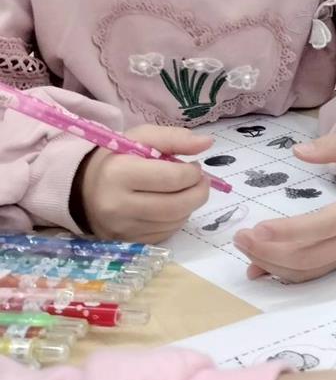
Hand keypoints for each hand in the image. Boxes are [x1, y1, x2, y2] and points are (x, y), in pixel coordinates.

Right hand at [74, 126, 211, 243]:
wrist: (85, 188)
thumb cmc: (119, 158)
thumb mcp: (142, 137)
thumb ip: (175, 138)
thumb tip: (207, 142)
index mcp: (118, 173)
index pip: (172, 178)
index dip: (193, 173)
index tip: (194, 166)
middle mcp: (117, 205)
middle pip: (176, 205)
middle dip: (199, 191)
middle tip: (201, 180)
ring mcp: (122, 228)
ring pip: (175, 221)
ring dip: (190, 205)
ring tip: (185, 190)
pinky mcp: (128, 241)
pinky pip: (166, 233)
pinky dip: (177, 219)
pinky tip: (171, 205)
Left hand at [233, 130, 335, 282]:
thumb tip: (298, 151)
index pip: (323, 227)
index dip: (289, 232)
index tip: (257, 228)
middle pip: (310, 256)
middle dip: (271, 252)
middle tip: (240, 236)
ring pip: (309, 270)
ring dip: (273, 264)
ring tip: (244, 246)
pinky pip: (313, 274)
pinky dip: (283, 274)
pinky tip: (258, 267)